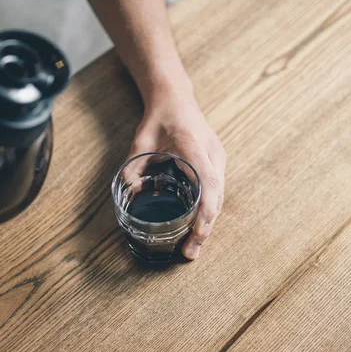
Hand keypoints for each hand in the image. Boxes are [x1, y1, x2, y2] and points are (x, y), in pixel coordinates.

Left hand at [128, 87, 225, 259]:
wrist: (176, 98)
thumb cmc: (159, 118)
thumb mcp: (140, 141)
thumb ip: (132, 167)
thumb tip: (131, 192)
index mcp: (194, 147)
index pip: (207, 183)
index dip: (205, 211)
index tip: (197, 233)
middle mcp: (212, 155)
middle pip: (216, 197)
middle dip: (205, 228)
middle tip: (190, 253)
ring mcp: (217, 159)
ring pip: (218, 198)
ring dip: (208, 223)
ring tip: (193, 248)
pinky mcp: (215, 163)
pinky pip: (216, 192)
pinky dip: (208, 212)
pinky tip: (197, 228)